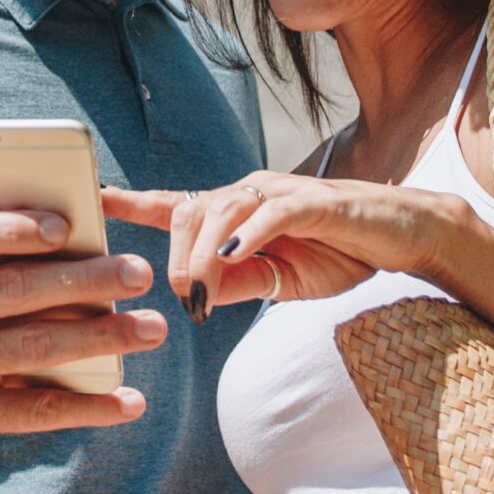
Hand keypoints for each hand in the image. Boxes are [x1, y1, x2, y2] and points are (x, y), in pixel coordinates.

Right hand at [0, 207, 166, 478]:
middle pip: (10, 290)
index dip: (9, 229)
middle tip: (140, 273)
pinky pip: (31, 409)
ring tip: (151, 329)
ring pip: (29, 348)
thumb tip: (89, 248)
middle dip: (83, 279)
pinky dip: (87, 406)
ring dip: (99, 337)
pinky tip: (129, 401)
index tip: (65, 226)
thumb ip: (1, 268)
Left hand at [102, 174, 470, 320]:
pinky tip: (231, 256)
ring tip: (198, 291)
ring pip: (222, 210)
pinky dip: (246, 234)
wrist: (402, 238)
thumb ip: (236, 284)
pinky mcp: (315, 201)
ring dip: (203, 255)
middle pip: (190, 211)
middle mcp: (251, 193)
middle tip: (183, 300)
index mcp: (237, 212)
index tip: (91, 202)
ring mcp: (282, 193)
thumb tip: (194, 295)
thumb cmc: (339, 254)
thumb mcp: (279, 281)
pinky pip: (271, 213)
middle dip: (174, 256)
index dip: (131, 203)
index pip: (175, 204)